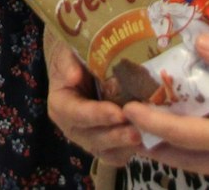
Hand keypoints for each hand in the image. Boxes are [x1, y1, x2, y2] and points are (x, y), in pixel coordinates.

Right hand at [44, 28, 140, 167]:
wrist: (80, 64)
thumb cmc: (75, 56)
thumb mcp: (67, 53)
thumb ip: (67, 63)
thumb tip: (74, 76)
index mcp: (61, 105)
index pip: (76, 114)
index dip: (97, 115)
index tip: (119, 113)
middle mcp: (72, 126)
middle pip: (92, 138)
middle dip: (115, 136)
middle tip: (137, 132)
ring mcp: (89, 137)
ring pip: (105, 151)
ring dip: (124, 146)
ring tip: (144, 137)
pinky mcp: (105, 143)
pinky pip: (116, 154)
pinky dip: (130, 150)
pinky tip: (147, 140)